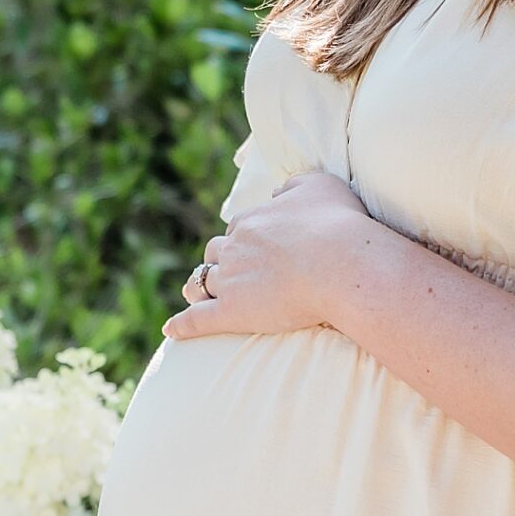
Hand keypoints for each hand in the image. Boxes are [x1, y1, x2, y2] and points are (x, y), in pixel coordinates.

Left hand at [164, 169, 369, 341]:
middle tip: (226, 272)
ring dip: (199, 288)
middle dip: (218, 261)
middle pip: (214, 253)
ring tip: (196, 295)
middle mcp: (235, 248)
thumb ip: (294, 185)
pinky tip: (172, 330)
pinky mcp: (231, 313)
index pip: (237, 228)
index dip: (244, 239)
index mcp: (252, 220)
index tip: (255, 249)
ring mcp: (230, 281)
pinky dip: (182, 325)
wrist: (342, 265)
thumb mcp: (320, 186)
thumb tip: (276, 191)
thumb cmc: (338, 226)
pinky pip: (197, 319)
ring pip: (202, 283)